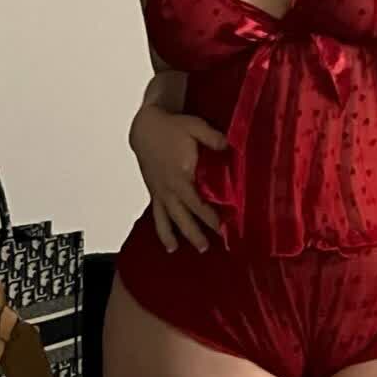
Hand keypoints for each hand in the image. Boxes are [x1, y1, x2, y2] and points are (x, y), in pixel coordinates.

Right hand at [128, 106, 226, 253]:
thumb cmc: (171, 127)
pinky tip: (169, 243)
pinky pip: (157, 215)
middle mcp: (169, 188)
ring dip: (178, 235)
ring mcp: (160, 192)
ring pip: (169, 219)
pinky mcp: (154, 192)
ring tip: (187, 249)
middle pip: (184, 216)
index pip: (198, 202)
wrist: (145, 129)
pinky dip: (162, 230)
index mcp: (181, 175)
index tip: (223, 226)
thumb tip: (230, 146)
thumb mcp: (195, 127)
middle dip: (196, 232)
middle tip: (208, 246)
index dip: (210, 215)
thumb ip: (213, 138)